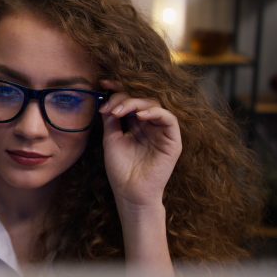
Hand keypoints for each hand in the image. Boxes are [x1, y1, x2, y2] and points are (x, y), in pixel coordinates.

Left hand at [98, 80, 181, 211]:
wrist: (130, 193)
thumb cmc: (120, 169)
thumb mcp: (111, 139)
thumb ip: (112, 119)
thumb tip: (108, 98)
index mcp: (135, 124)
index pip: (130, 100)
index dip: (118, 90)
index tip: (103, 83)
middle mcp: (149, 125)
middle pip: (141, 100)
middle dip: (124, 97)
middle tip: (110, 105)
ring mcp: (162, 132)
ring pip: (154, 105)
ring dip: (136, 104)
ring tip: (120, 112)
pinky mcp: (173, 140)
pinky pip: (169, 119)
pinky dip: (155, 113)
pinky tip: (140, 116)